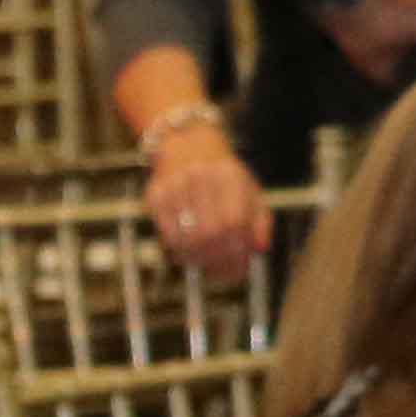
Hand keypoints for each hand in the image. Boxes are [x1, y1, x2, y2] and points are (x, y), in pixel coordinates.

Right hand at [138, 117, 269, 274]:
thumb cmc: (223, 174)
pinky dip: (179, 250)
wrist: (186, 145)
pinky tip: (188, 252)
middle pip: (211, 233)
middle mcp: (201, 177)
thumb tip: (260, 248)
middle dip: (218, 259)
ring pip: (187, 238)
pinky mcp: (155, 195)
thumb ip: (260, 220)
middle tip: (222, 271)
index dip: (238, 250)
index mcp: (229, 175)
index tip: (240, 267)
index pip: (235, 222)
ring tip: (206, 263)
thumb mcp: (250, 189)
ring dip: (198, 259)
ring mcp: (175, 185)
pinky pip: (167, 235)